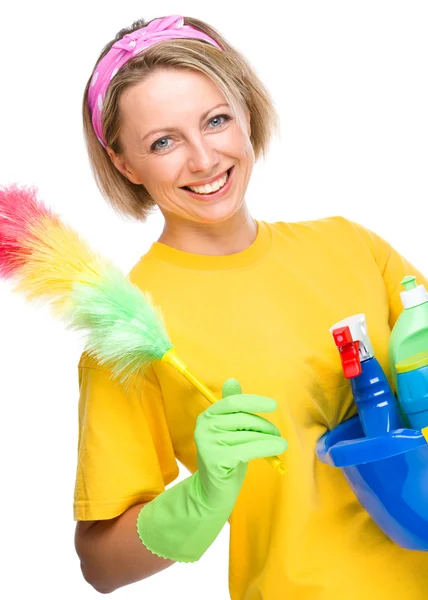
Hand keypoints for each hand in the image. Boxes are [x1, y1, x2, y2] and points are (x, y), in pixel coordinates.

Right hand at [194, 378, 287, 509]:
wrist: (213, 491)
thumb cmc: (226, 456)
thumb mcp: (230, 430)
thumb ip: (232, 408)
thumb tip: (232, 380)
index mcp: (207, 416)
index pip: (233, 402)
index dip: (254, 402)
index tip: (273, 405)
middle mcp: (204, 427)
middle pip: (242, 418)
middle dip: (264, 425)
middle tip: (277, 433)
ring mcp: (208, 443)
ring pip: (248, 435)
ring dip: (269, 438)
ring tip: (280, 443)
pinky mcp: (215, 460)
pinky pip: (249, 449)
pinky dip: (267, 448)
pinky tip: (279, 448)